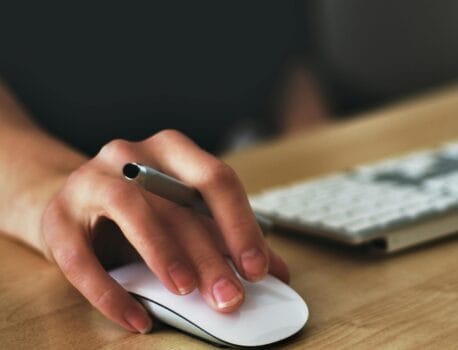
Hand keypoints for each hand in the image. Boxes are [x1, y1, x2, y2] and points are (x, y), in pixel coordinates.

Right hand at [41, 129, 288, 332]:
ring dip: (163, 253)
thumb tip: (278, 272)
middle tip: (230, 297)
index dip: (240, 225)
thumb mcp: (185, 216)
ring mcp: (89, 181)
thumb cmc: (141, 210)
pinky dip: (111, 293)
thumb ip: (227, 239)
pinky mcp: (57, 219)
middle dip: (210, 255)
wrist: (71, 203)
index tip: (258, 269)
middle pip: (178, 203)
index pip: (216, 179)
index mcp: (172, 151)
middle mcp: (131, 155)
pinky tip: (137, 319)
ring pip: (130, 210)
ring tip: (186, 291)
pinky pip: (81, 258)